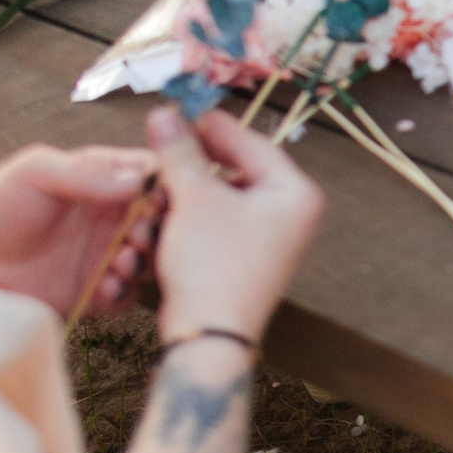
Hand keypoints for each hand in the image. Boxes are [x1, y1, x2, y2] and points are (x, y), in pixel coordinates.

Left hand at [0, 142, 158, 316]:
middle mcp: (110, 216)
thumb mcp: (36, 172)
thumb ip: (86, 172)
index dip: (166, 186)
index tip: (159, 200)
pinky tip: (104, 288)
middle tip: (139, 236)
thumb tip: (138, 179)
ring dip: (144, 261)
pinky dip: (123, 293)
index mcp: (103, 179)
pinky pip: (125, 295)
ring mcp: (103, 255)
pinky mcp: (92, 291)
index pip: (153, 175)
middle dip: (158, 229)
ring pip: (149, 259)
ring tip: (122, 263)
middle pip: (161, 220)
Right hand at [145, 106, 324, 344]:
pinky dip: (189, 220)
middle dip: (194, 166)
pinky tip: (161, 219)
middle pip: (236, 172)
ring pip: (221, 201)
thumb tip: (164, 112)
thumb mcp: (194, 198)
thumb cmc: (212, 265)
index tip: (182, 113)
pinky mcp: (246, 263)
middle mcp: (292, 216)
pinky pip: (217, 227)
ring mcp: (271, 242)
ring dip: (186, 195)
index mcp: (296, 194)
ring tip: (157, 189)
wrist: (207, 340)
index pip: (253, 144)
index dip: (214, 128)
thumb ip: (180, 152)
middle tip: (163, 149)